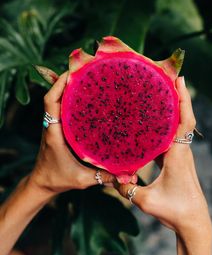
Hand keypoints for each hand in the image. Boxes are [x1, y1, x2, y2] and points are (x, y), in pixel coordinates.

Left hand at [29, 72, 114, 195]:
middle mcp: (52, 125)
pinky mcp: (57, 128)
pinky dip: (68, 98)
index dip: (58, 85)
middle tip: (85, 71)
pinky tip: (83, 96)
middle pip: (53, 96)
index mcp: (54, 133)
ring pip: (55, 100)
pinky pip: (60, 108)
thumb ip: (104, 177)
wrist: (42, 183)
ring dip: (66, 88)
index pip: (50, 102)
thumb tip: (128, 178)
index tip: (72, 73)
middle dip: (65, 81)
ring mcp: (53, 125)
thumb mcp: (83, 179)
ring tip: (86, 78)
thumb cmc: (59, 180)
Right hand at [116, 77, 211, 254]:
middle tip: (167, 77)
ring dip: (173, 108)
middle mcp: (181, 150)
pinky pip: (171, 136)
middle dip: (178, 95)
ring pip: (178, 126)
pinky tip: (152, 121)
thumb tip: (113, 176)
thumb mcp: (146, 201)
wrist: (193, 221)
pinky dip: (166, 124)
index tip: (179, 80)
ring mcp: (180, 154)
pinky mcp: (177, 159)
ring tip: (158, 93)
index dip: (183, 100)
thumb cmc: (174, 211)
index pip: (184, 121)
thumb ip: (128, 188)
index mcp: (177, 154)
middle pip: (184, 117)